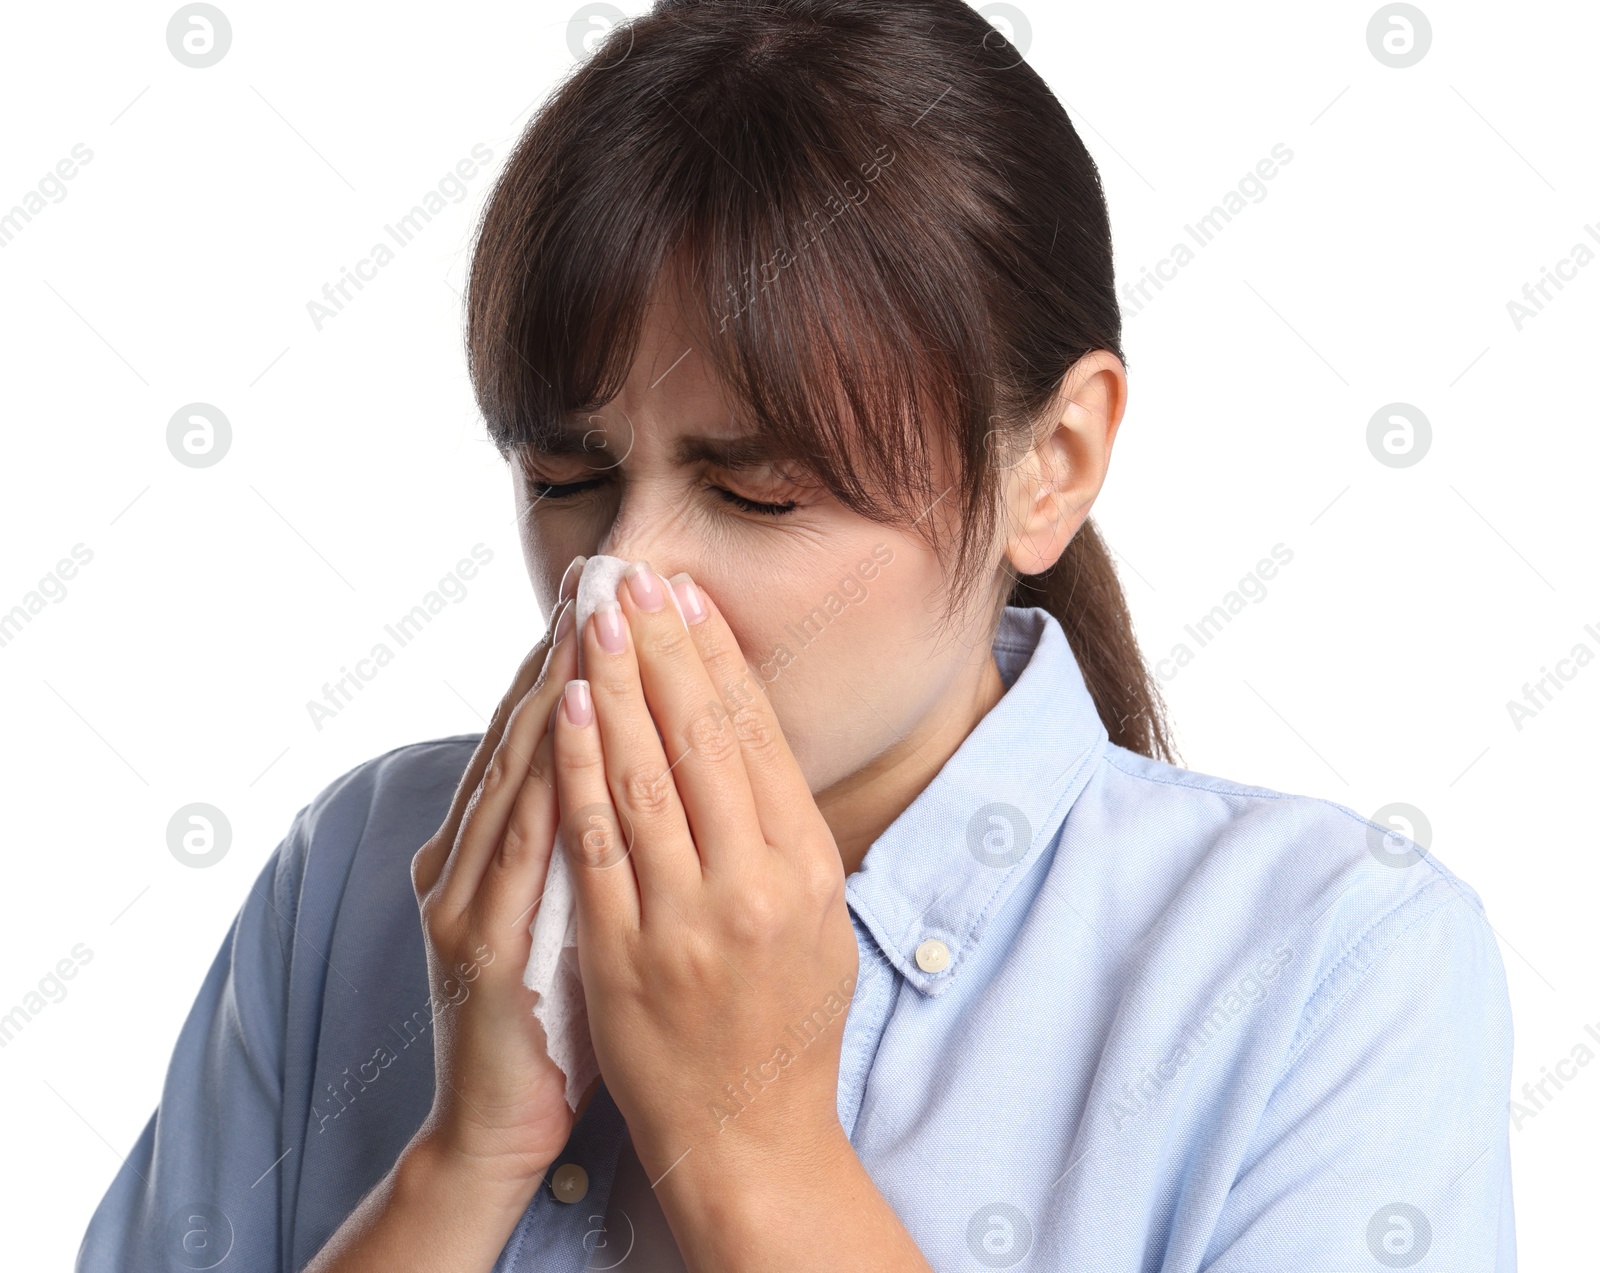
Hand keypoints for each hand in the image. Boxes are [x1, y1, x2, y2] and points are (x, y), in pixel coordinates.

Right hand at [407, 563, 584, 1199]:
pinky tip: (565, 719)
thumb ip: (591, 836)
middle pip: (527, 731)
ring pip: (516, 768)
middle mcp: (471, 854)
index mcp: (499, 846)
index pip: (549, 733)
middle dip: (570, 648)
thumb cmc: (554, 1014)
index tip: (626, 592)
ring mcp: (465, 893)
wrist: (501, 1126)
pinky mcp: (472, 940)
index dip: (583, 659)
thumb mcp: (576, 905)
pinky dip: (541, 774)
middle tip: (605, 570)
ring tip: (589, 615)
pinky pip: (516, 844)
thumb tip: (648, 762)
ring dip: (554, 685)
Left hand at [549, 563, 859, 1200]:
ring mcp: (686, 918)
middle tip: (631, 580)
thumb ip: (791, 838)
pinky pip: (595, 841)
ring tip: (591, 619)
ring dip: (614, 685)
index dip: (718, 659)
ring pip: (645, 773)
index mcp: (810, 868)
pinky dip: (578, 767)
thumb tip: (756, 747)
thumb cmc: (788, 1027)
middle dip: (659, 648)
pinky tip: (564, 708)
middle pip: (702, 737)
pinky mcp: (622, 951)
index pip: (756, 737)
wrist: (748, 1135)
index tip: (687, 600)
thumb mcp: (821, 924)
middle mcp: (755, 883)